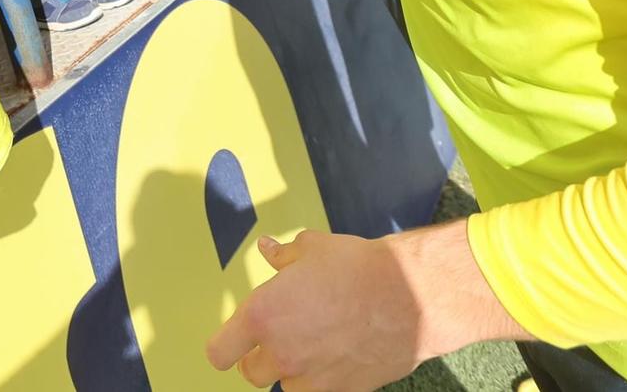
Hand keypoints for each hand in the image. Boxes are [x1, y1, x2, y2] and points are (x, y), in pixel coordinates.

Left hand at [207, 224, 526, 390]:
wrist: (407, 297)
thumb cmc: (355, 267)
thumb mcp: (312, 249)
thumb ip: (284, 256)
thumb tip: (267, 249)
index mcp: (262, 316)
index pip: (219, 352)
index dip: (225, 347)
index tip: (234, 341)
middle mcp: (280, 354)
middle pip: (251, 374)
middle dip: (261, 357)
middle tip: (281, 336)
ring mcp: (310, 379)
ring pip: (286, 386)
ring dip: (293, 371)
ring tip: (315, 345)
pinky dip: (322, 380)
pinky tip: (338, 357)